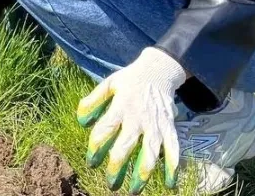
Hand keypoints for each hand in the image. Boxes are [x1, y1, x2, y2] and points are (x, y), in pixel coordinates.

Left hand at [76, 47, 186, 193]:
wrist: (159, 71)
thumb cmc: (130, 80)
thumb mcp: (108, 84)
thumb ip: (93, 100)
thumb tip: (80, 120)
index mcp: (121, 107)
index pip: (105, 129)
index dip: (96, 146)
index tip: (91, 161)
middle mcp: (138, 118)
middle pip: (126, 145)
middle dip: (117, 166)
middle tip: (110, 183)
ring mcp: (156, 124)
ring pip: (150, 152)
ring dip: (142, 172)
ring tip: (134, 189)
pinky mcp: (169, 128)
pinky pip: (173, 149)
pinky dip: (173, 166)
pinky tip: (169, 183)